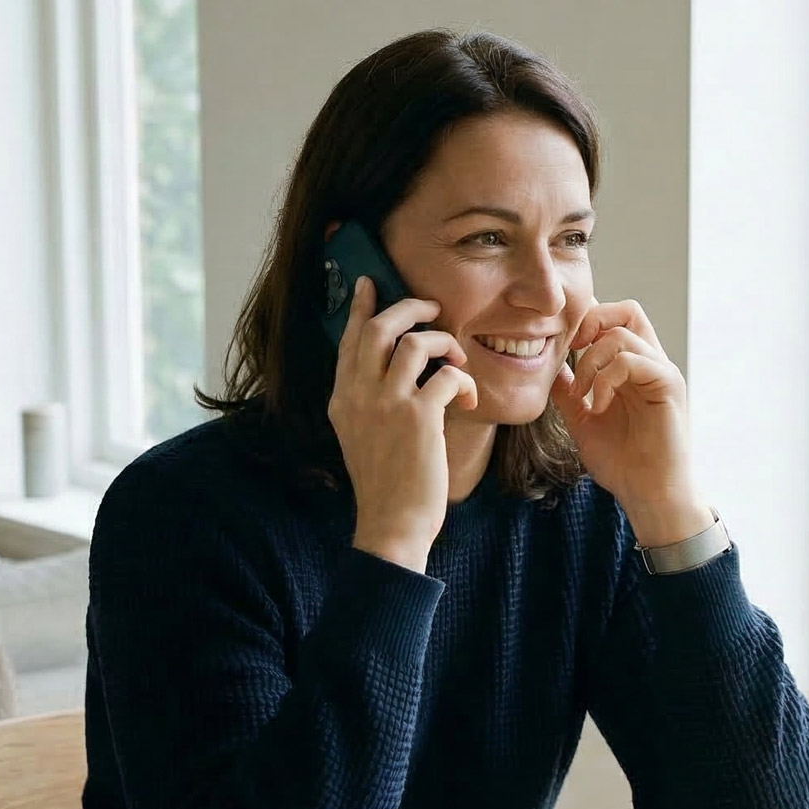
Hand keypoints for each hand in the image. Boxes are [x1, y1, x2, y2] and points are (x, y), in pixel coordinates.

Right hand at [328, 276, 478, 571]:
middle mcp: (358, 395)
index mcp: (341, 399)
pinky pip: (447, 375)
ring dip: (444, 342)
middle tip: (432, 308)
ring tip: (457, 358)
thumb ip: (367, 403)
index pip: (349, 341)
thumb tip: (392, 371)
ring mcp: (387, 404)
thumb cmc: (385, 486)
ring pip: (416, 343)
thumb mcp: (361, 438)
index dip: (360, 308)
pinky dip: (463, 381)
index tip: (369, 283)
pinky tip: (467, 398)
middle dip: (409, 308)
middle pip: (379, 328)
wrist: (391, 524)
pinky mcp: (418, 417)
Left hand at [549, 299, 710, 544]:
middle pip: (626, 310)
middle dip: (591, 324)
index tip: (563, 350)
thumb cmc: (622, 463)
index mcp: (633, 368)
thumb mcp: (582, 421)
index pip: (615, 319)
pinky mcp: (669, 386)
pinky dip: (607, 378)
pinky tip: (599, 406)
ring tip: (582, 395)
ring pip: (623, 333)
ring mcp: (661, 372)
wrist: (647, 494)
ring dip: (591, 361)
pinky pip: (634, 360)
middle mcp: (651, 363)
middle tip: (571, 356)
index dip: (586, 322)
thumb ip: (569, 393)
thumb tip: (549, 368)